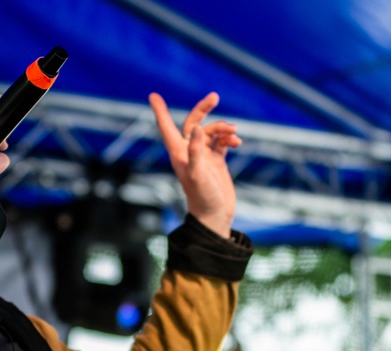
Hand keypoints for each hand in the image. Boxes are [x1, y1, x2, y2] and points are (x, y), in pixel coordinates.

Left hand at [149, 92, 240, 237]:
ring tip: (234, 133)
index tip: (153, 95)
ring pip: (211, 131)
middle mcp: (189, 152)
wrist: (215, 215)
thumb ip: (197, 151)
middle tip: (215, 96)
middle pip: (194, 122)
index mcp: (178, 153)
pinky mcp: (216, 161)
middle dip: (204, 109)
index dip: (160, 111)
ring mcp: (203, 156)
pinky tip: (237, 142)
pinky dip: (229, 138)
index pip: (167, 127)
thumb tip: (200, 128)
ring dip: (223, 128)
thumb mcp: (198, 174)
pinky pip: (221, 142)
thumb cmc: (203, 197)